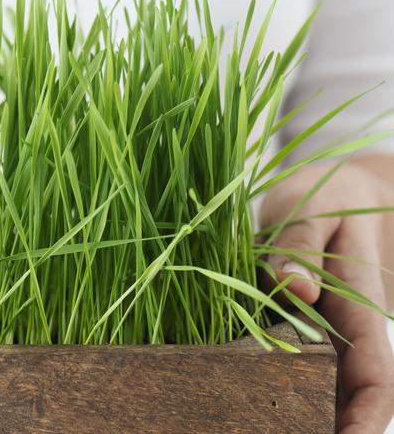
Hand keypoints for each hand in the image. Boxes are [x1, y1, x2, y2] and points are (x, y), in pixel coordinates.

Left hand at [260, 156, 393, 432]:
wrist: (333, 194)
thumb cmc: (328, 199)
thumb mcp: (314, 209)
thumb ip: (301, 247)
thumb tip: (295, 289)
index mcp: (360, 307)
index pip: (375, 372)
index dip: (366, 415)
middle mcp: (340, 328)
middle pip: (343, 392)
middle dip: (325, 427)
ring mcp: (315, 329)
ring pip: (309, 381)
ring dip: (292, 410)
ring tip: (245, 429)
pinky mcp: (287, 322)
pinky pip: (279, 356)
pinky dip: (264, 378)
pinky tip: (230, 393)